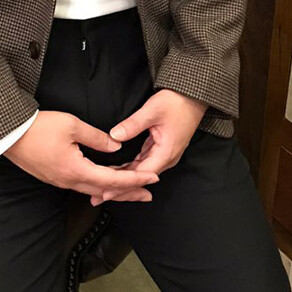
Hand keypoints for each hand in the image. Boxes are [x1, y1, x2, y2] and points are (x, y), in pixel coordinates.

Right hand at [4, 110, 159, 201]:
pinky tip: (105, 182)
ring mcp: (60, 181)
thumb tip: (116, 147)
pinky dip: (99, 185)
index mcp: (76, 170)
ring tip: (131, 189)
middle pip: (105, 191)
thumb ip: (98, 138)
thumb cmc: (38, 128)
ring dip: (114, 189)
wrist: (8, 135)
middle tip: (148, 194)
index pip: (112, 180)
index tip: (152, 179)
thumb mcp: (73, 126)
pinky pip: (82, 184)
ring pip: (94, 189)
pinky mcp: (54, 176)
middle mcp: (69, 181)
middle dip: (129, 192)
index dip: (135, 180)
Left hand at [88, 89, 207, 205]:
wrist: (192, 96)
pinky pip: (144, 163)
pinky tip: (117, 170)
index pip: (140, 176)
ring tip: (104, 185)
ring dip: (124, 179)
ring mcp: (165, 154)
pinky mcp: (161, 148)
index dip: (122, 185)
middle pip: (140, 178)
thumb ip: (132, 125)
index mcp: (166, 153)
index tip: (106, 192)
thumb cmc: (176, 103)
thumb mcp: (152, 111)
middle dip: (120, 187)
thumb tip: (114, 136)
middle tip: (99, 195)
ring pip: (141, 171)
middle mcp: (167, 157)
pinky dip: (130, 168)